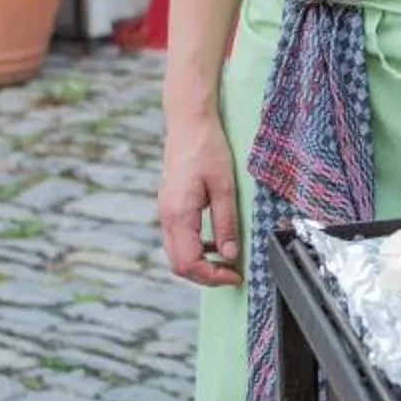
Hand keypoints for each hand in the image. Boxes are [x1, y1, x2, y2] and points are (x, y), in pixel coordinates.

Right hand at [158, 114, 243, 286]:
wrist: (188, 124)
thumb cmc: (207, 148)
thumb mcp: (224, 186)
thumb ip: (226, 223)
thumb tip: (229, 255)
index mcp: (178, 214)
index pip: (190, 263)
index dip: (212, 276)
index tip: (235, 276)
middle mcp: (166, 217)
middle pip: (179, 265)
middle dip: (206, 276)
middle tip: (232, 274)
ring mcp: (165, 212)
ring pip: (177, 254)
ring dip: (200, 264)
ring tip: (227, 262)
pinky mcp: (169, 207)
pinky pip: (178, 239)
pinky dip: (195, 249)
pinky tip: (215, 242)